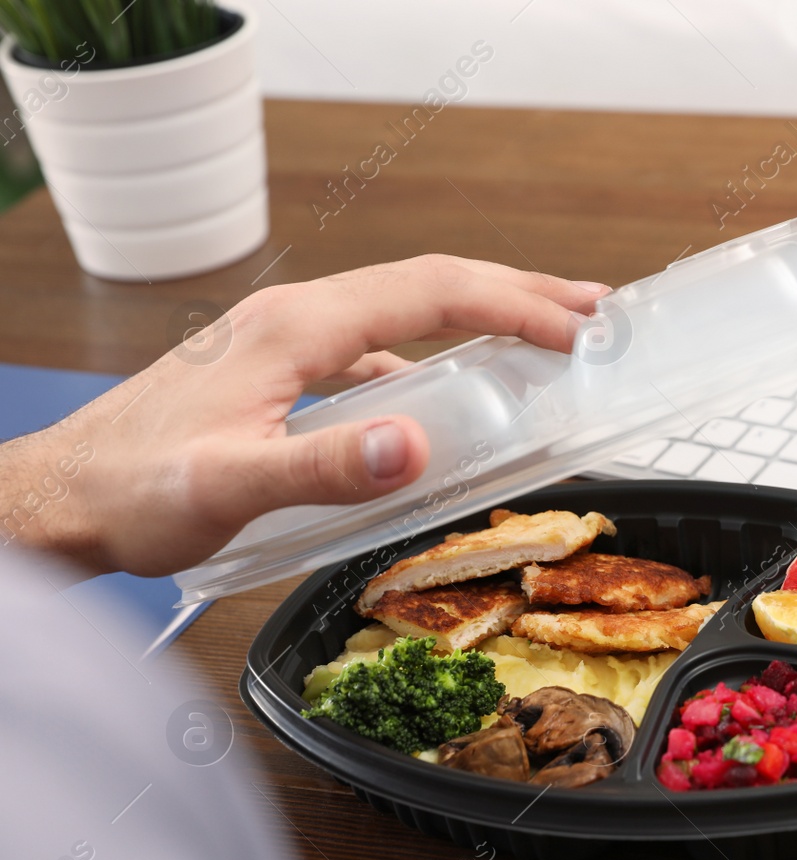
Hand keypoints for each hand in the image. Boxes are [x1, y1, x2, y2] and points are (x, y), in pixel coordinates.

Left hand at [0, 256, 609, 576]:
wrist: (60, 498)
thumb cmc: (133, 490)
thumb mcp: (230, 486)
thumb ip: (326, 467)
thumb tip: (417, 445)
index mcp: (299, 327)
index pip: (432, 292)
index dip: (515, 305)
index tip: (579, 331)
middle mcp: (299, 319)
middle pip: (432, 285)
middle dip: (521, 291)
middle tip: (597, 308)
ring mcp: (290, 342)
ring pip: (410, 313)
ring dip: (485, 320)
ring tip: (546, 337)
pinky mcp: (282, 372)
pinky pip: (381, 349)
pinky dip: (438, 358)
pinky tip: (452, 398)